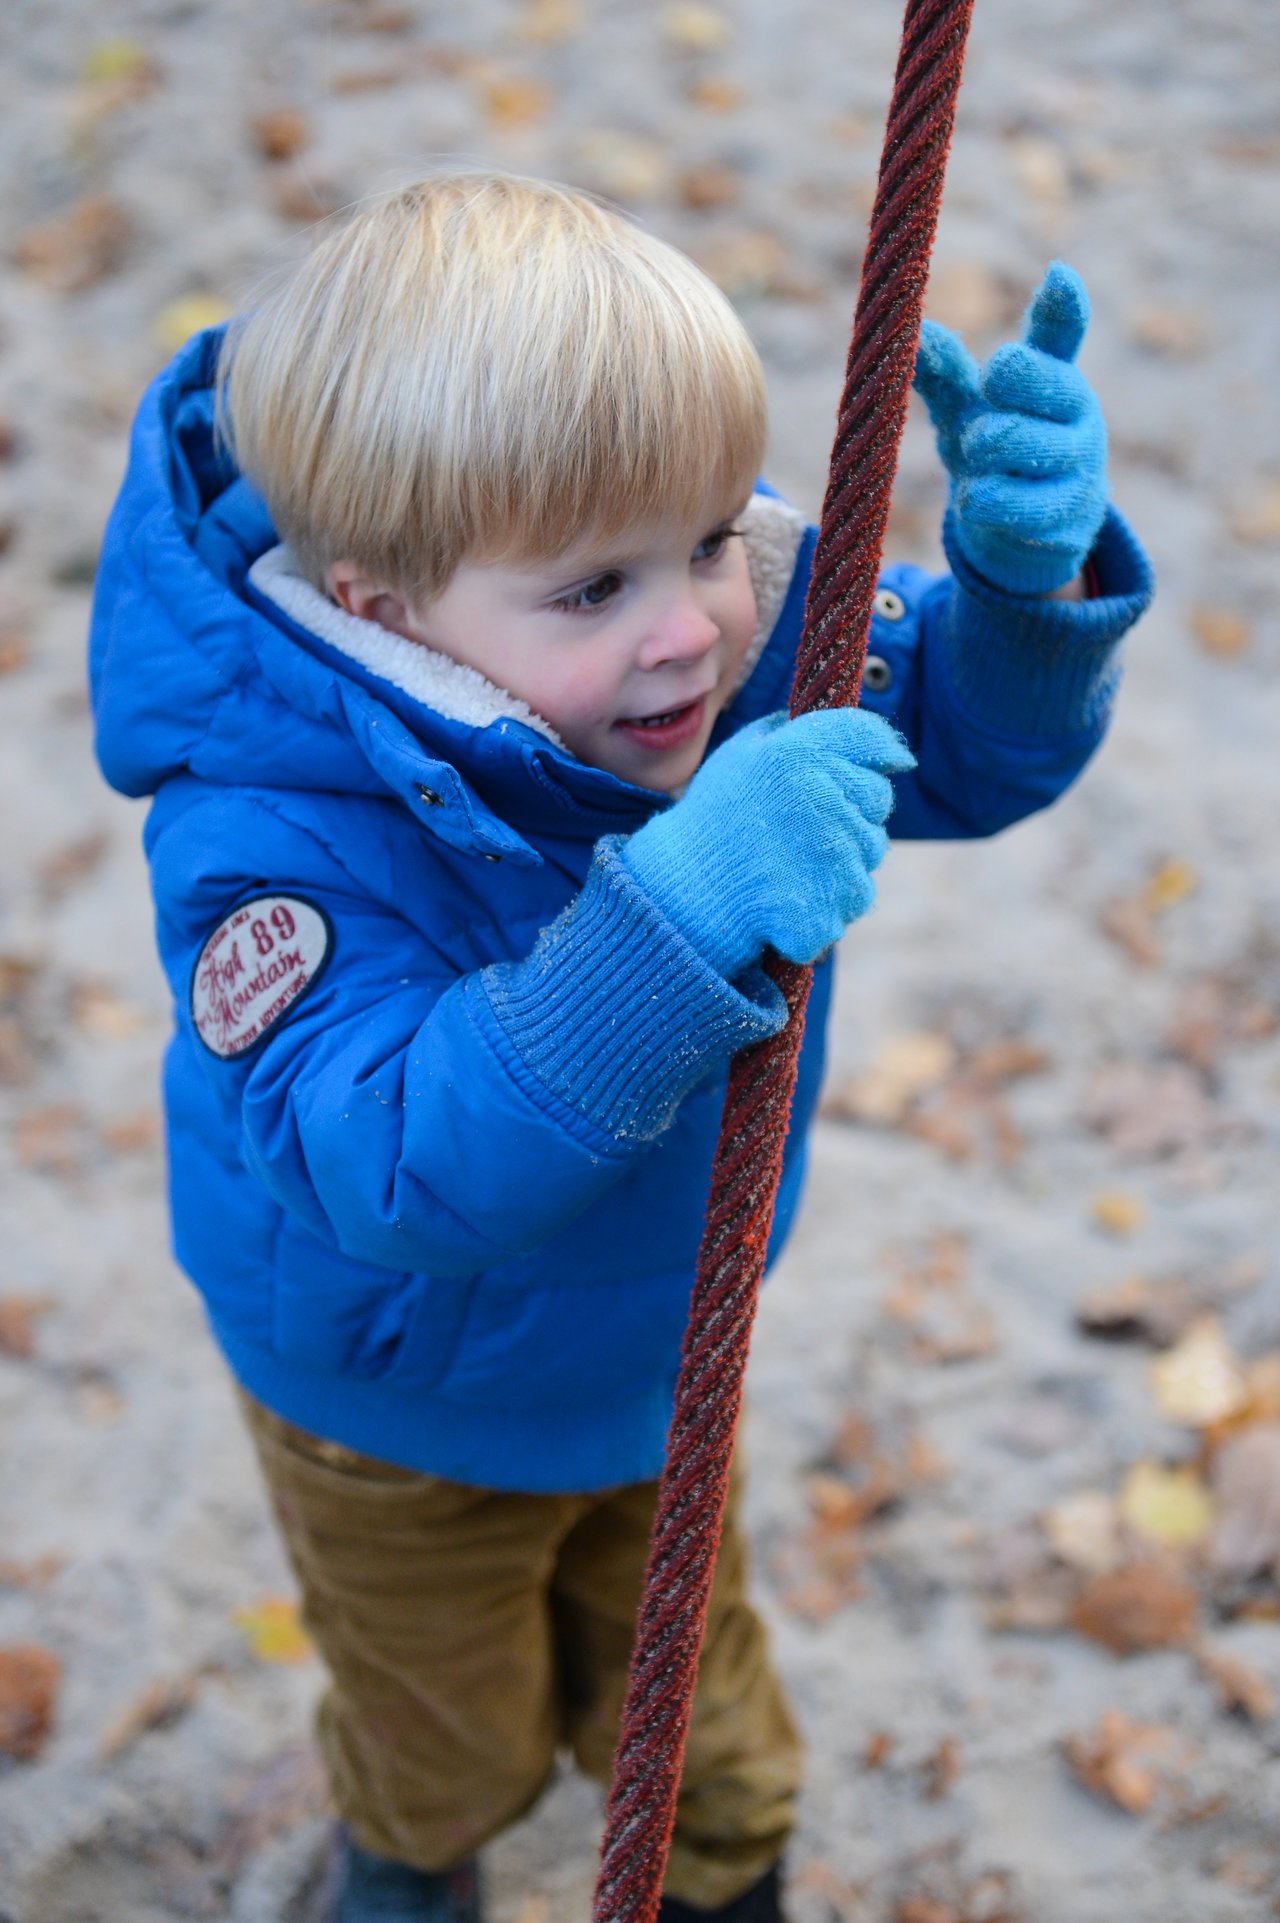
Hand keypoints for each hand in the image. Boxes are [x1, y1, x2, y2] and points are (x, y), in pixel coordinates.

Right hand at [621, 708, 914, 977]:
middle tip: (813, 819)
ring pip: (871, 845)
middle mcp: (822, 796)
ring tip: (797, 857)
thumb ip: (789, 730)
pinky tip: (798, 888)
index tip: (891, 759)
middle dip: (856, 804)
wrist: (688, 890)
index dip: (884, 748)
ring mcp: (833, 851)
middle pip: (877, 795)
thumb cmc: (714, 817)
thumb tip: (837, 715)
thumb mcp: (741, 752)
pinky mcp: (834, 898)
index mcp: (798, 752)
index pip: (870, 736)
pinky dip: (836, 892)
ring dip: (846, 850)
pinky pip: (859, 889)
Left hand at [914, 261, 1107, 594]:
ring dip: (999, 446)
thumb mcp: (966, 410)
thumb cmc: (994, 452)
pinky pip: (1032, 508)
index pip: (1062, 337)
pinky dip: (997, 501)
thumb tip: (913, 333)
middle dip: (1013, 388)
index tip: (1057, 275)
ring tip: (976, 450)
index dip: (1062, 307)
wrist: (1022, 533)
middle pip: (1049, 385)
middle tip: (987, 396)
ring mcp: (1079, 469)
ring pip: (1041, 447)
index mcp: (1052, 378)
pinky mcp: (1068, 523)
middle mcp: (1076, 417)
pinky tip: (975, 499)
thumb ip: (946, 374)